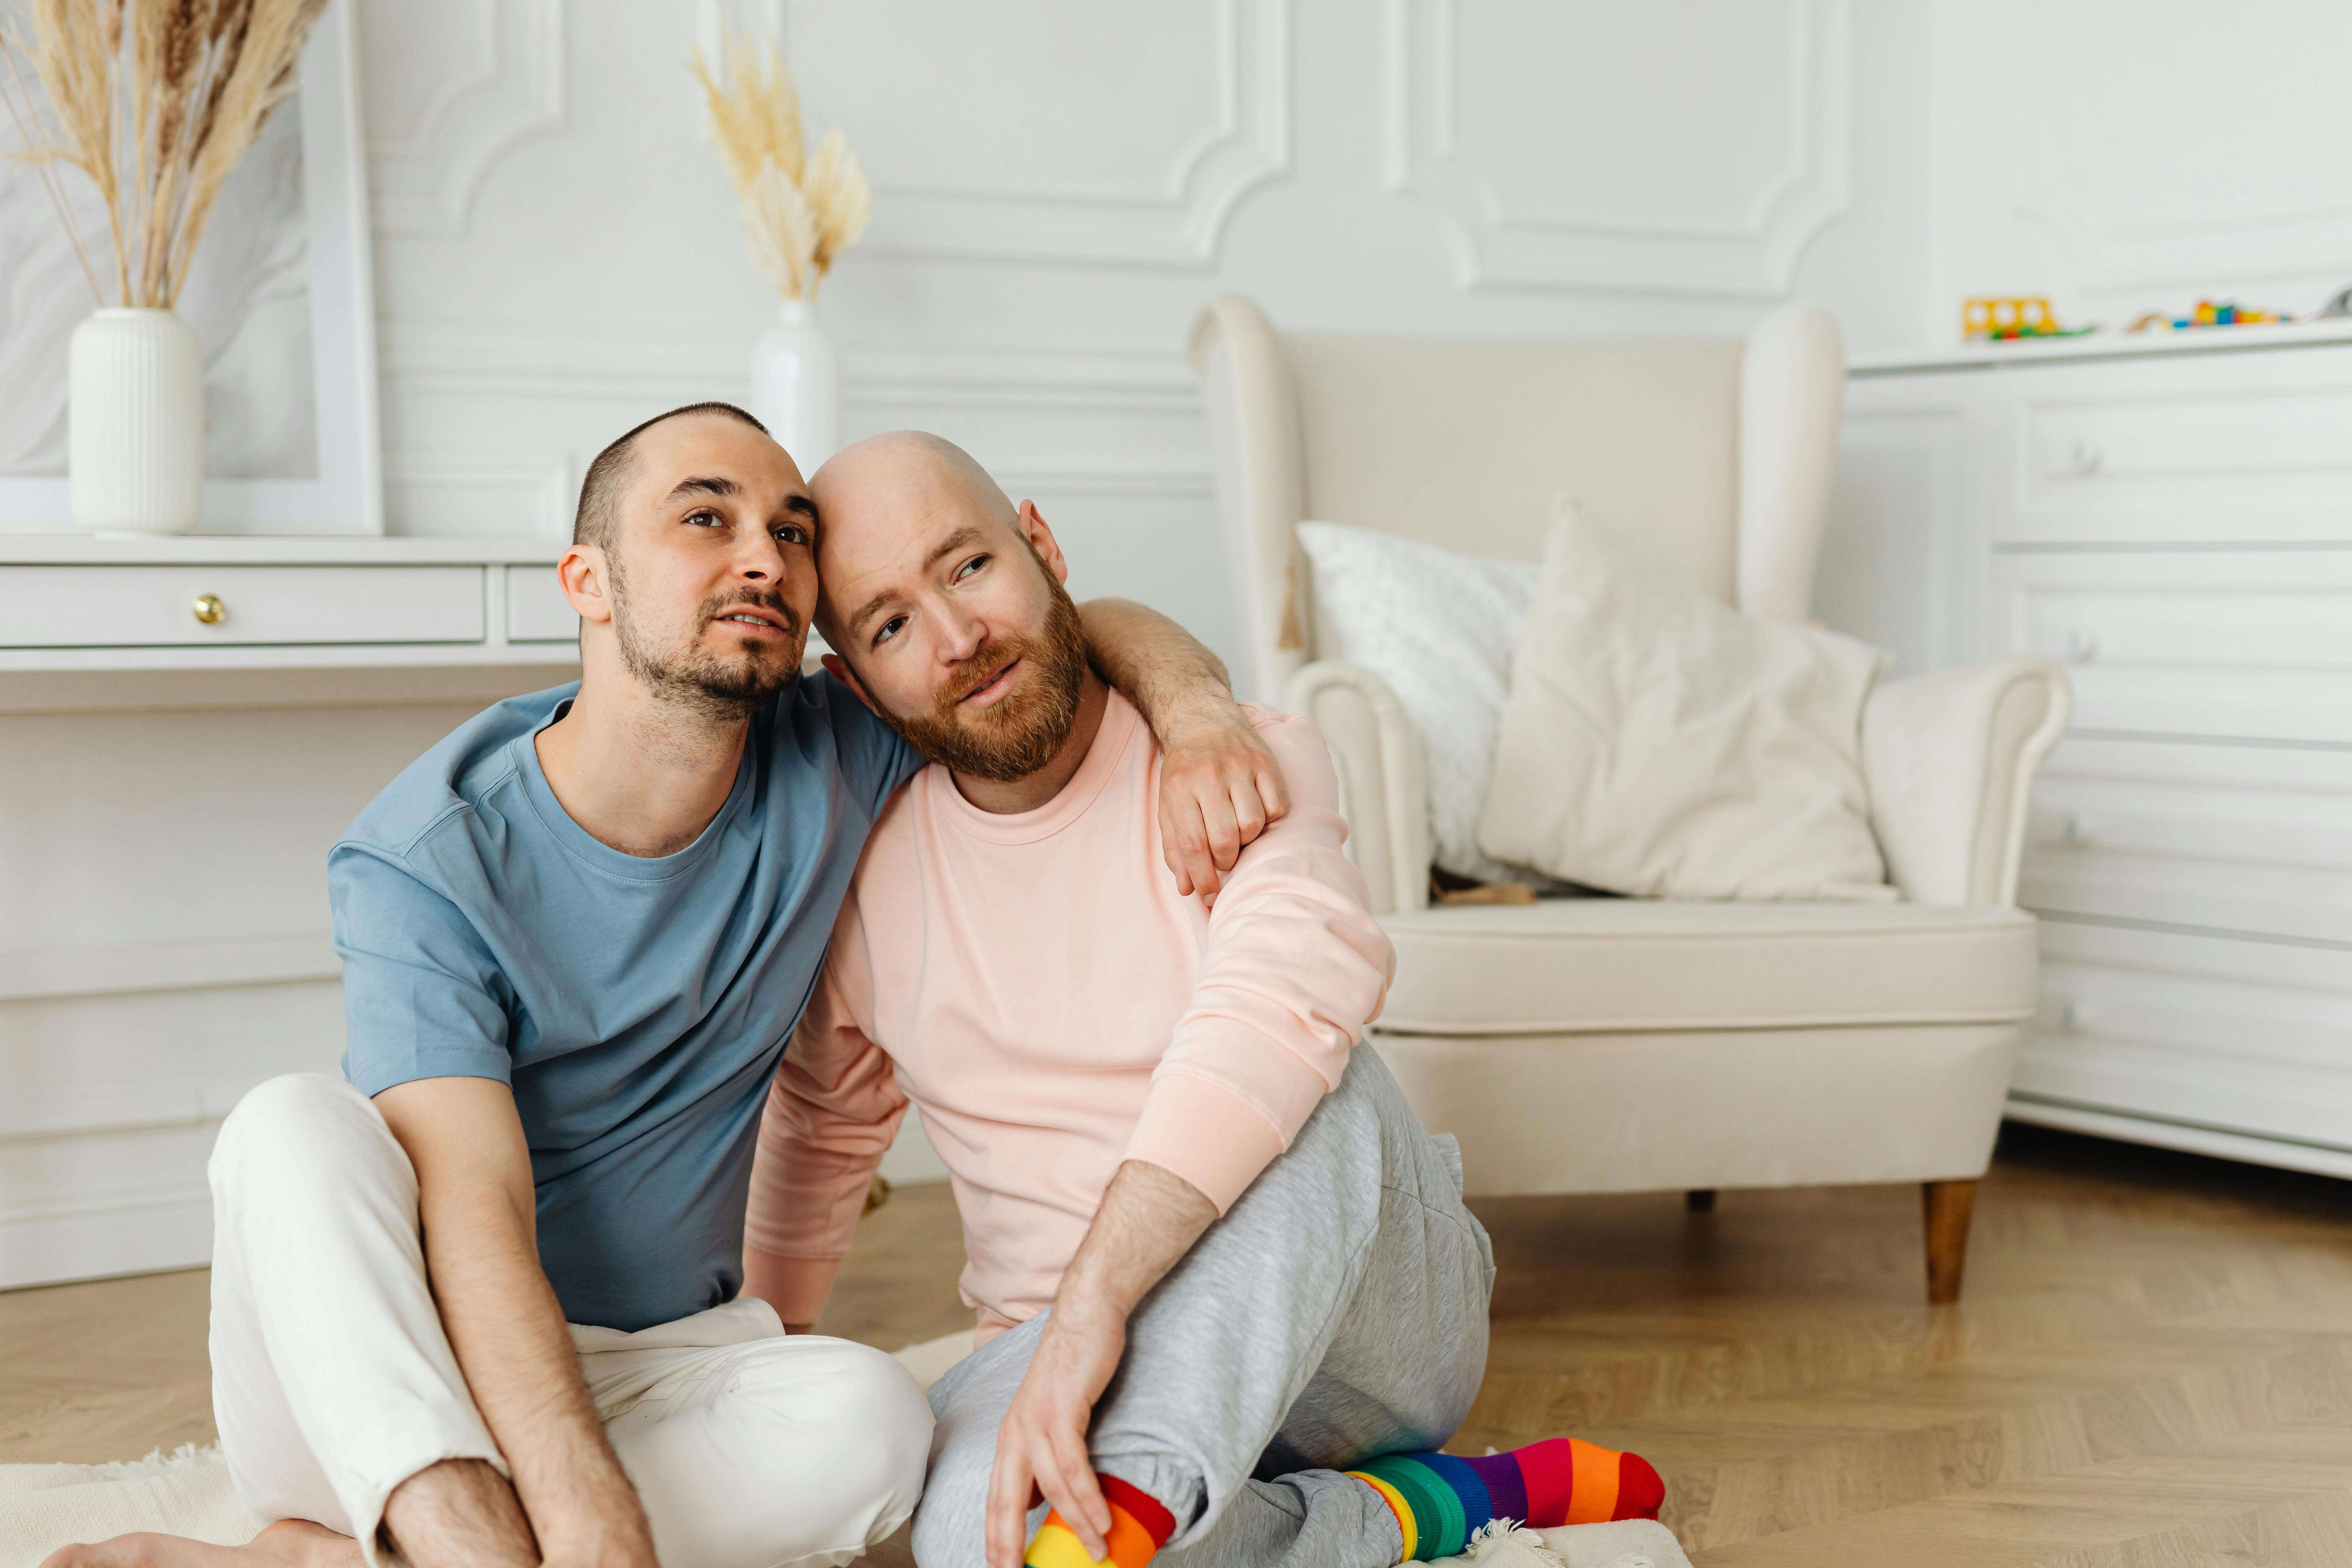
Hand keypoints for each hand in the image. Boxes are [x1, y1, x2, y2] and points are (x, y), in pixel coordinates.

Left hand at [986, 1300, 1128, 1567]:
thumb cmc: (1075, 1366)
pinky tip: (1100, 1519)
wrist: (1087, 1314)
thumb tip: (1044, 1499)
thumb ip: (1045, 1455)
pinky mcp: (1063, 1409)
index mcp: (1011, 1436)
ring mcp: (1036, 1420)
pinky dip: (1087, 1497)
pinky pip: (1073, 1466)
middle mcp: (1015, 1432)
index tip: (1000, 1567)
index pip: (996, 1497)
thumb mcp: (1053, 1416)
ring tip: (1096, 1551)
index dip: (995, 1535)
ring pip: (1051, 1487)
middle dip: (1008, 1543)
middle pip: (1006, 1501)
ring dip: (1076, 1524)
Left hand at [1157, 704, 1287, 900]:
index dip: (1202, 876)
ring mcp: (1240, 766)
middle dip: (1226, 860)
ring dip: (1248, 839)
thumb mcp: (1168, 806)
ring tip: (1238, 832)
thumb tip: (1188, 889)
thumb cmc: (1184, 772)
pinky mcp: (1265, 761)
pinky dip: (1269, 817)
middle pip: (1224, 838)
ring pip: (1253, 823)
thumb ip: (1175, 848)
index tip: (1209, 893)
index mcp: (1180, 788)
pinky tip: (1256, 811)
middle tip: (1223, 857)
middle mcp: (1210, 775)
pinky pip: (1277, 805)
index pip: (1192, 844)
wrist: (1201, 719)